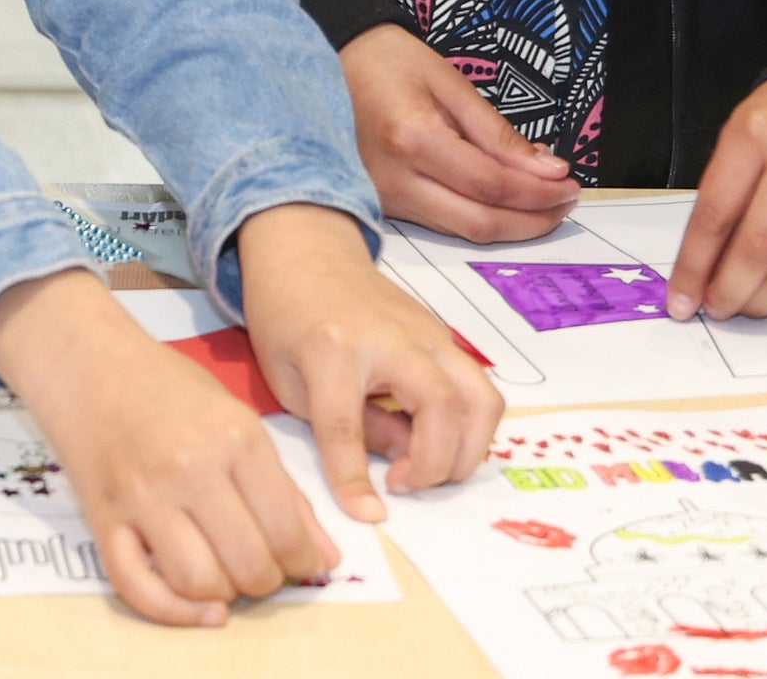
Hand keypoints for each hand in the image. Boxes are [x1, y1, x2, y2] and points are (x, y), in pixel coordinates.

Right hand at [0, 269, 337, 627]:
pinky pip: (138, 587)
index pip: (286, 528)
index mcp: (236, 436)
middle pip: (248, 563)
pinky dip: (174, 612)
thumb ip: (284, 488)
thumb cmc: (169, 387)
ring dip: (223, 596)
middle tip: (263, 571)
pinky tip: (198, 608)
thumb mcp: (237, 418)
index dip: (302, 562)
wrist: (92, 364)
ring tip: (228, 578)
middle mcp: (192, 468)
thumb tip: (324, 556)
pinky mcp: (104, 518)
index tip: (302, 565)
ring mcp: (144, 496)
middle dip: (266, 583)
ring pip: (199, 582)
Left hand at [240, 204, 502, 516]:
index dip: (355, 478)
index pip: (346, 425)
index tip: (369, 515)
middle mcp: (392, 338)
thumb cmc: (286, 316)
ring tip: (431, 470)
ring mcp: (427, 332)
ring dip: (468, 448)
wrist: (307, 252)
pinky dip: (471, 425)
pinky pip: (477, 386)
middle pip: (440, 406)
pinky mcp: (444, 334)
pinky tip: (436, 440)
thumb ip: (340, 427)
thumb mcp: (288, 379)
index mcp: (333, 348)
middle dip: (434, 464)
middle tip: (403, 485)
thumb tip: (397, 464)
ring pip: (480, 396)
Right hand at [340, 25, 578, 239]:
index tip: (568, 185)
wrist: (330, 60)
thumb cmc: (387, 61)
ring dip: (510, 224)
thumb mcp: (449, 82)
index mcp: (412, 138)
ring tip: (542, 200)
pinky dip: (478, 216)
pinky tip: (501, 198)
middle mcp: (394, 179)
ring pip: (461, 232)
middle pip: (479, 223)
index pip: (491, 184)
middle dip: (532, 220)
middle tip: (565, 203)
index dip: (537, 192)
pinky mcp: (381, 205)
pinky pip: (439, 223)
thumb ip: (497, 132)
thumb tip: (547, 170)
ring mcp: (383, 198)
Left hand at [667, 75, 766, 320]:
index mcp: (755, 134)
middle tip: (716, 308)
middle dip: (731, 291)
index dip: (694, 265)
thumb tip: (702, 262)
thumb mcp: (741, 131)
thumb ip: (723, 191)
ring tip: (747, 306)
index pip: (716, 214)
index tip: (679, 298)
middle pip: (759, 247)